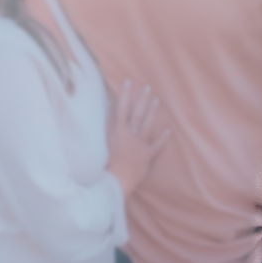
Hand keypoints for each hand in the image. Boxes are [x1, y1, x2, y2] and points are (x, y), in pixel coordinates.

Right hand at [107, 80, 170, 195]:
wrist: (114, 181)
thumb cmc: (101, 164)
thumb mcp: (97, 144)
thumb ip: (98, 131)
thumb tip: (93, 118)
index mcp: (116, 131)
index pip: (121, 108)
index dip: (125, 94)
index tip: (129, 82)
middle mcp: (129, 135)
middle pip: (137, 113)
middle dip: (142, 99)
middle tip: (148, 87)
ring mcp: (139, 144)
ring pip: (147, 124)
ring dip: (152, 112)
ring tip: (156, 100)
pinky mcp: (146, 155)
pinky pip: (157, 145)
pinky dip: (162, 138)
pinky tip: (168, 129)